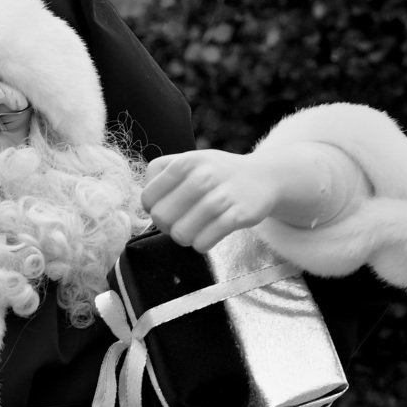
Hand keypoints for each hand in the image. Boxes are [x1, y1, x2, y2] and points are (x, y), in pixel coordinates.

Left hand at [143, 141, 366, 250]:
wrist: (264, 178)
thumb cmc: (217, 175)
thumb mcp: (189, 162)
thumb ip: (160, 175)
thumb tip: (142, 205)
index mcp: (186, 162)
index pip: (148, 199)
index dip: (153, 209)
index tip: (168, 207)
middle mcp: (203, 176)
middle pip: (162, 219)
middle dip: (168, 227)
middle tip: (182, 221)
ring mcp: (222, 196)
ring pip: (181, 235)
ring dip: (186, 237)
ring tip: (197, 228)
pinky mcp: (239, 215)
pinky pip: (203, 243)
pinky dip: (202, 244)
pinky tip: (211, 233)